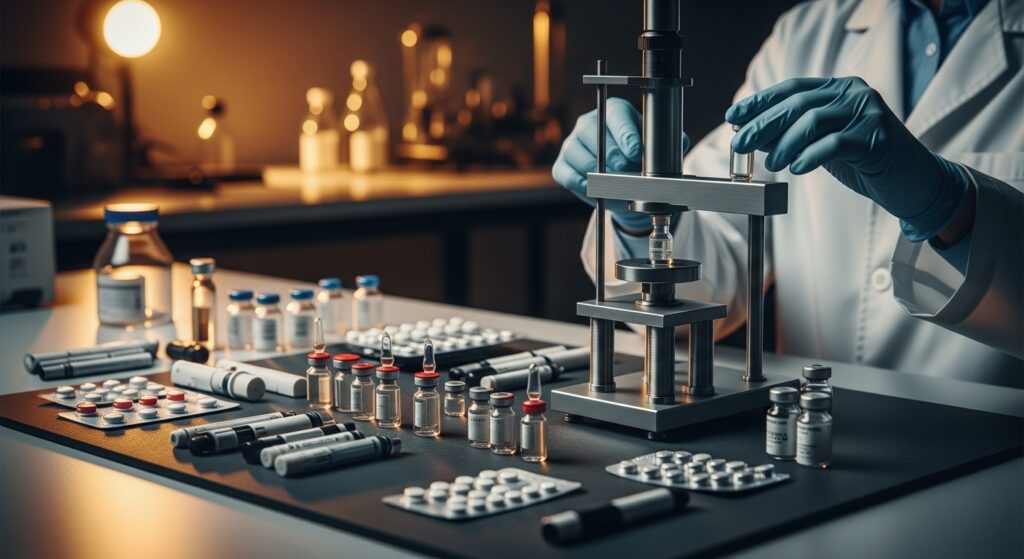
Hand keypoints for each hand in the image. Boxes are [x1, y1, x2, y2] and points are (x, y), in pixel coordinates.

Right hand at [552, 98, 689, 231]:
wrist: (625, 186)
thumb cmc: (642, 161)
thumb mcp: (659, 150)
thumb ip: (670, 143)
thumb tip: (680, 142)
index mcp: (614, 111)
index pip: (616, 115)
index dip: (625, 133)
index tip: (635, 151)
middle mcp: (589, 122)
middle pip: (594, 134)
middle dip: (613, 156)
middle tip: (627, 171)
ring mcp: (572, 143)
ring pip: (579, 155)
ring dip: (598, 173)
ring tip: (615, 182)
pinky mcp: (562, 165)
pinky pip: (567, 174)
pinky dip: (582, 184)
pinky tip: (597, 188)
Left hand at [726, 77, 969, 240]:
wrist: (914, 181)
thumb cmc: (867, 161)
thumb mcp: (824, 144)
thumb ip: (793, 135)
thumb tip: (753, 134)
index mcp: (841, 88)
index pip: (792, 88)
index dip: (760, 101)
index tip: (734, 116)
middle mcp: (855, 93)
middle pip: (798, 103)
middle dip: (763, 123)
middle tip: (740, 143)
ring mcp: (868, 112)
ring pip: (813, 120)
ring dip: (784, 143)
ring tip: (772, 164)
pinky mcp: (877, 137)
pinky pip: (834, 143)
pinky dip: (809, 155)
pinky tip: (796, 168)